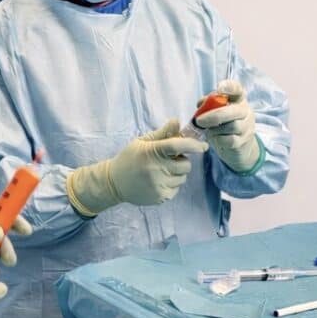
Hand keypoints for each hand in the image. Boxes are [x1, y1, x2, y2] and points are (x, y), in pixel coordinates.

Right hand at [66, 119, 207, 214]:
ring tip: (161, 171)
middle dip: (182, 160)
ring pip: (183, 177)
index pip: (177, 146)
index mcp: (151, 151)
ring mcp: (158, 184)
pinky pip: (177, 188)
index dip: (193, 145)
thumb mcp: (143, 142)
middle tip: (169, 159)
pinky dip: (172, 184)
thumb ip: (163, 133)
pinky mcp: (160, 196)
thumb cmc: (131, 158)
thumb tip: (177, 121)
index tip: (203, 146)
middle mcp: (155, 169)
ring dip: (177, 173)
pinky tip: (158, 181)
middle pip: (185, 164)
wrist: (114, 182)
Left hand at [193, 79, 262, 173]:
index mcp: (238, 99)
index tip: (219, 88)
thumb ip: (209, 104)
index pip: (237, 89)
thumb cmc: (224, 123)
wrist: (238, 145)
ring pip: (232, 126)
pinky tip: (214, 138)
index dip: (229, 87)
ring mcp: (247, 127)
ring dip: (215, 129)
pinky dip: (219, 139)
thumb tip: (200, 104)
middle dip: (214, 116)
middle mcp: (245, 111)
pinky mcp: (244, 141)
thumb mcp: (217, 111)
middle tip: (199, 121)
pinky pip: (230, 140)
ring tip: (208, 130)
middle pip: (233, 111)